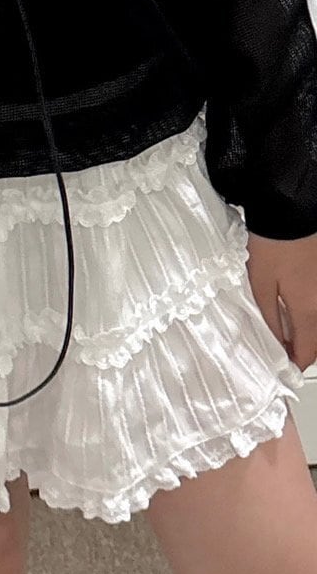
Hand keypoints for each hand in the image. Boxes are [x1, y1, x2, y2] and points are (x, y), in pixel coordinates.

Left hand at [246, 231, 316, 371]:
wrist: (291, 206)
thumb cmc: (273, 243)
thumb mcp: (260, 282)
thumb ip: (269, 316)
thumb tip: (275, 342)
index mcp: (309, 310)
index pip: (307, 352)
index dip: (294, 363)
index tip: (282, 367)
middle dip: (302, 348)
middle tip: (282, 348)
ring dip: (308, 330)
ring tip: (286, 327)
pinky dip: (311, 312)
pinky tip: (295, 304)